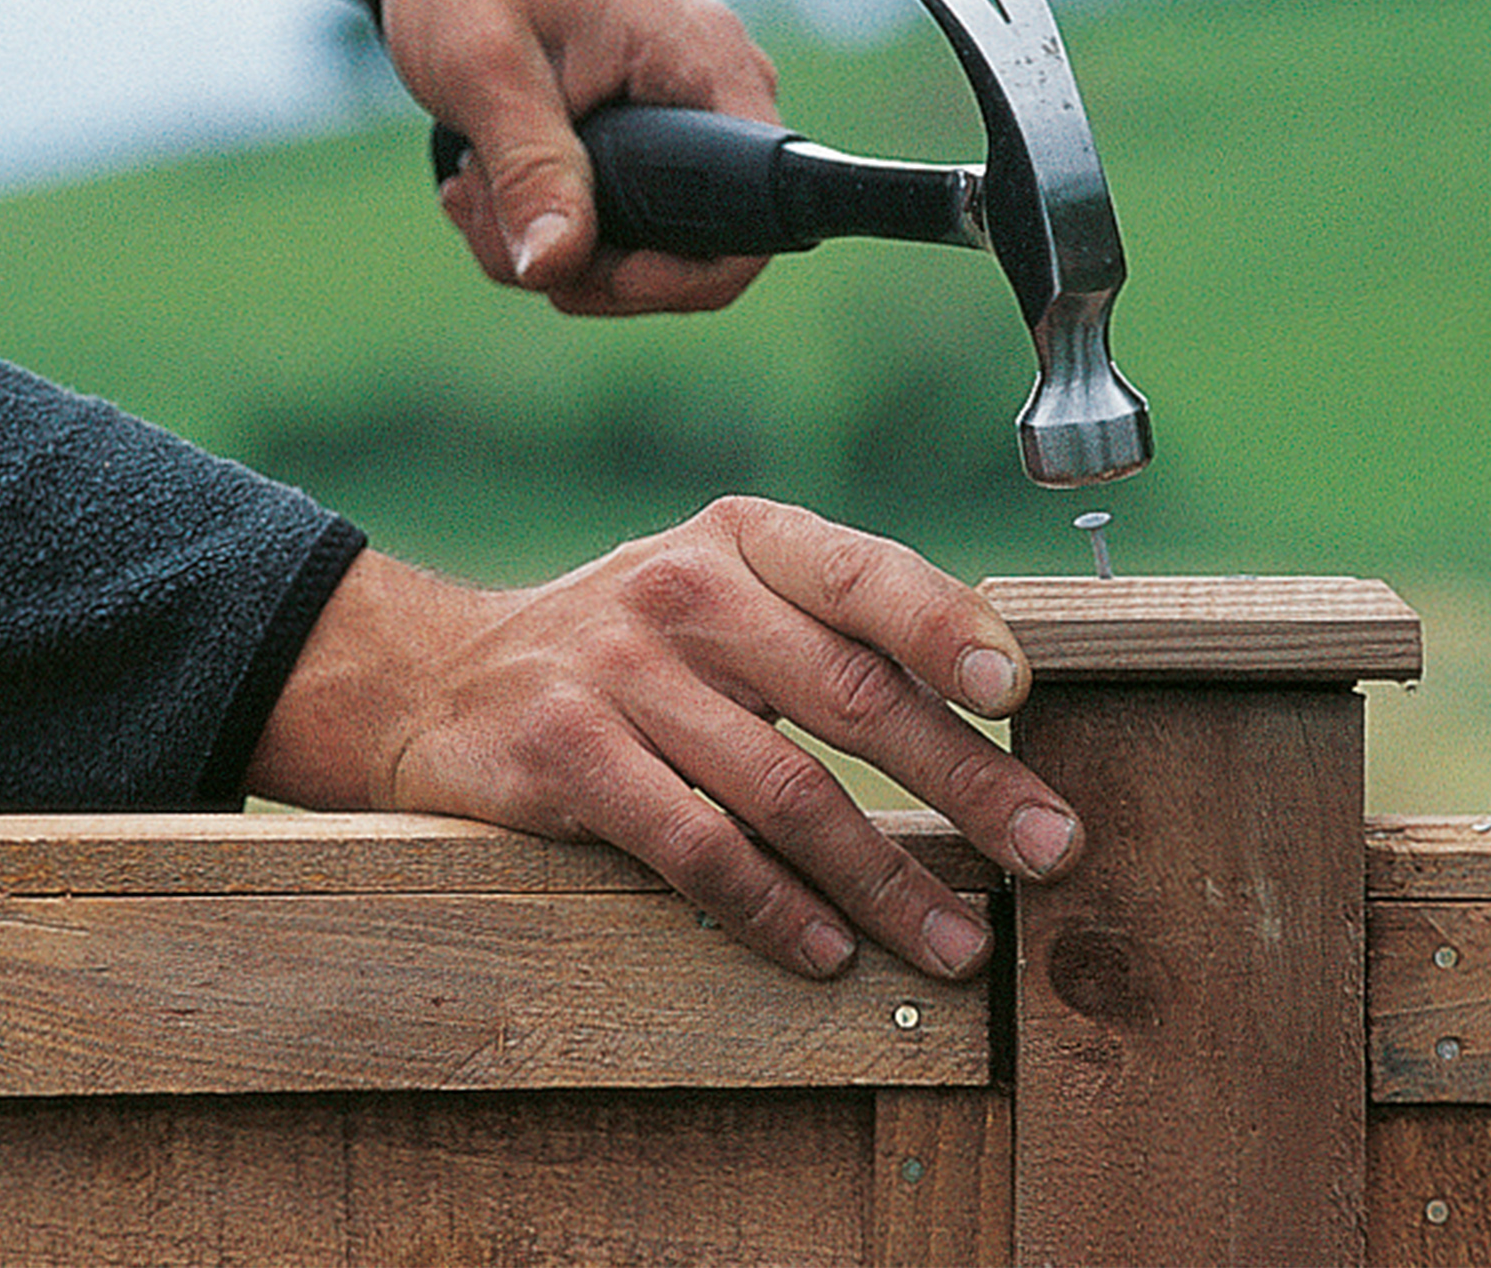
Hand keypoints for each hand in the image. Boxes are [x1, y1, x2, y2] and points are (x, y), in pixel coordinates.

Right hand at [249, 497, 1082, 980]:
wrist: (439, 676)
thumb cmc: (629, 644)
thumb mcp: (720, 591)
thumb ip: (829, 627)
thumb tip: (990, 707)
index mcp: (743, 538)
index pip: (865, 574)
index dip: (948, 628)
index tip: (1021, 691)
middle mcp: (685, 591)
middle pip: (849, 695)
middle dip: (967, 782)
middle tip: (1051, 849)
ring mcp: (621, 674)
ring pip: (785, 791)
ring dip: (885, 880)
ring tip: (957, 941)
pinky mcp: (568, 760)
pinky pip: (698, 851)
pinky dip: (774, 911)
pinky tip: (829, 952)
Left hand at [379, 0, 778, 314]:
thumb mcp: (485, 65)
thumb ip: (529, 168)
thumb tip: (556, 268)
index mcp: (706, 65)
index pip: (755, 220)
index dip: (682, 275)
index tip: (595, 273)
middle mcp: (714, 99)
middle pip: (693, 253)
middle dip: (586, 267)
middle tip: (495, 222)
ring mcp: (683, 126)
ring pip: (641, 251)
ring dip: (545, 247)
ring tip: (472, 186)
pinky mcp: (645, 146)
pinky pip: (612, 227)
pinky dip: (541, 228)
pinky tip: (484, 179)